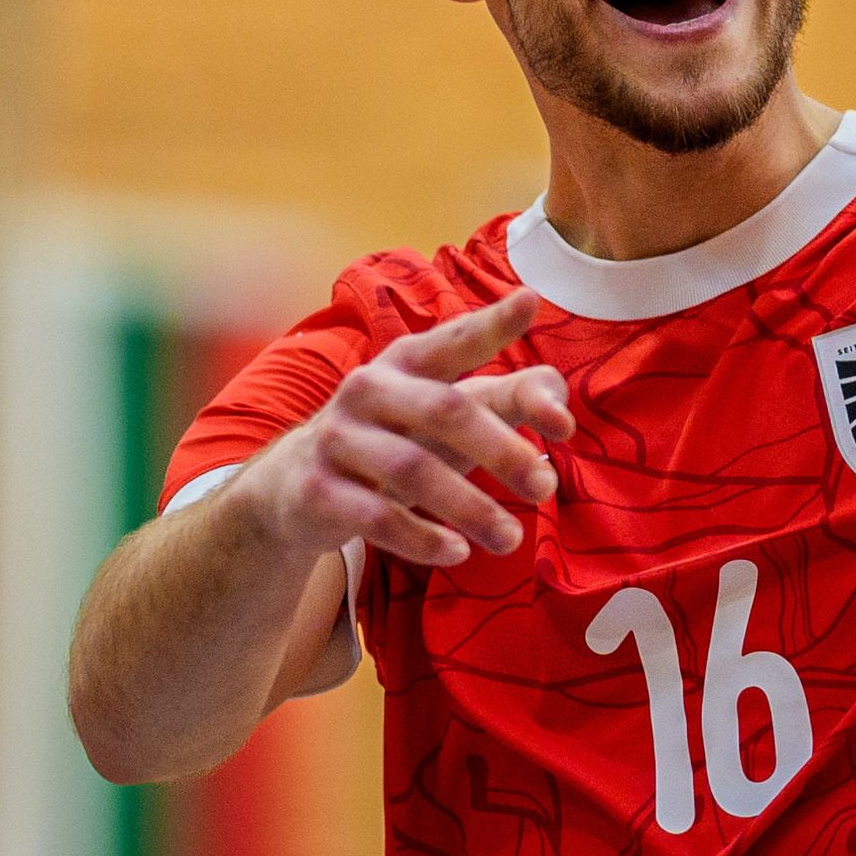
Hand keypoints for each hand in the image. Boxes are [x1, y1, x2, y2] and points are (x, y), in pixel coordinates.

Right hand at [232, 289, 574, 570]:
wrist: (294, 486)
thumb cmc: (394, 440)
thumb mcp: (445, 414)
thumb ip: (507, 400)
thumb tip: (561, 405)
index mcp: (406, 362)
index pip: (453, 338)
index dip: (492, 324)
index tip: (530, 303)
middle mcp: (368, 388)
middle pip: (445, 409)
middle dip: (501, 449)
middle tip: (545, 487)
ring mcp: (338, 438)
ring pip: (412, 470)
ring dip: (470, 507)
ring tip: (511, 539)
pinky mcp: (318, 490)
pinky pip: (376, 516)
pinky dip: (422, 538)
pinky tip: (458, 552)